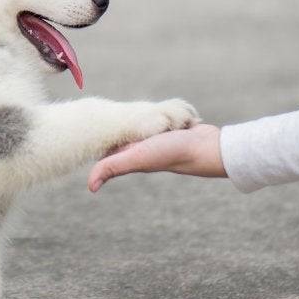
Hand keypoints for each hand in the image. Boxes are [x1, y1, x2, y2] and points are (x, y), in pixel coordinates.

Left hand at [88, 124, 226, 191]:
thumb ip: (112, 167)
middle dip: (126, 118)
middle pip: (126, 128)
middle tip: (127, 111)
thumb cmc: (171, 153)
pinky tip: (171, 113)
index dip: (101, 132)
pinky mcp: (176, 127)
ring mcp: (161, 136)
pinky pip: (166, 114)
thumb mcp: (137, 158)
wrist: (207, 147)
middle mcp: (144, 145)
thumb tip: (90, 188)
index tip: (94, 118)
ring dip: (149, 113)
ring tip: (155, 115)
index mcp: (131, 152)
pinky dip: (168, 111)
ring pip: (146, 119)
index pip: (108, 143)